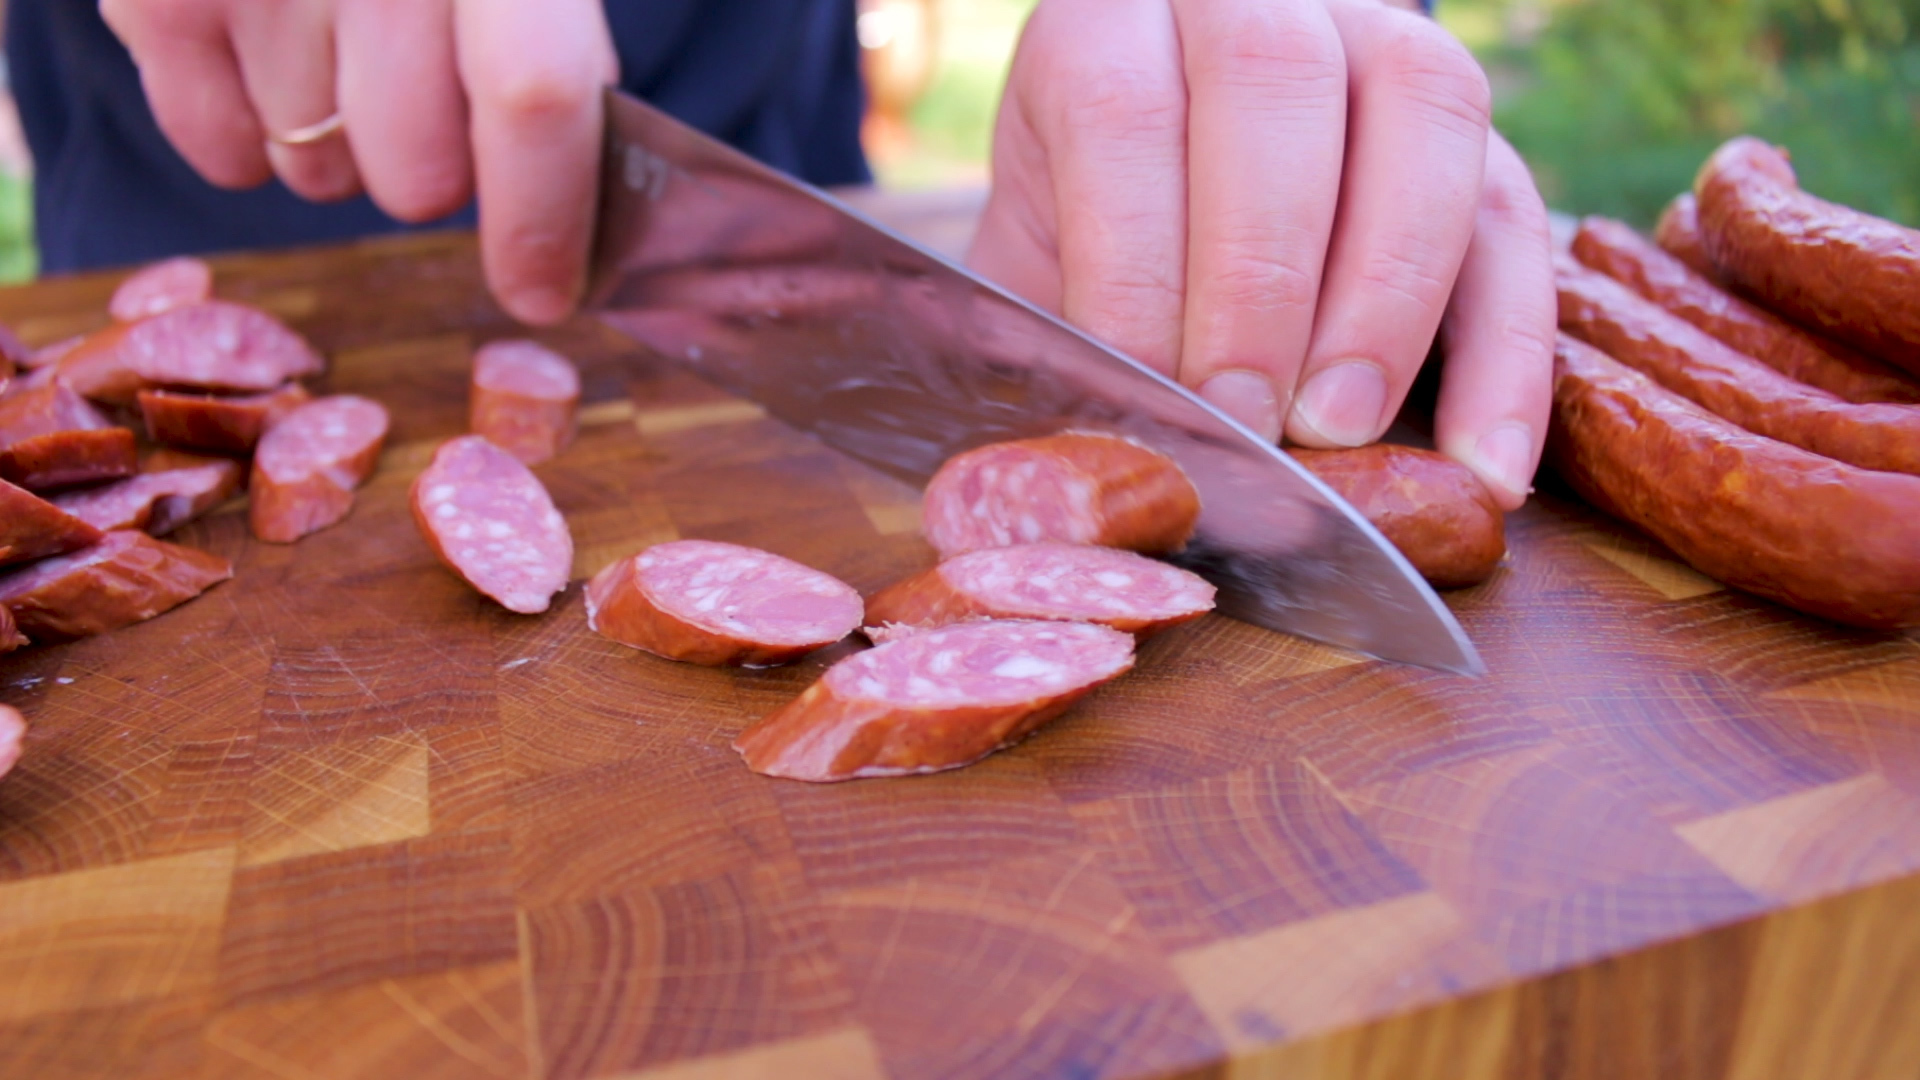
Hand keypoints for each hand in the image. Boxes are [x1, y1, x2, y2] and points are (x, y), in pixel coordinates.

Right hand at [100, 0, 617, 325]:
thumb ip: (553, 56)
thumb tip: (570, 213)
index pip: (531, 95)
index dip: (542, 217)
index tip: (543, 294)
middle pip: (417, 176)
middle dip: (434, 169)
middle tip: (421, 93)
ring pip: (321, 175)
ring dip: (342, 143)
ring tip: (338, 44)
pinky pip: (225, 156)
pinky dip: (252, 137)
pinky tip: (270, 57)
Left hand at [968, 0, 1553, 507]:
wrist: (1161, 230)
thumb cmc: (1085, 266)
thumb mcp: (1040, 277)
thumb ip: (1051, 343)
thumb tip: (1084, 463)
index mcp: (1111, 26)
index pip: (1124, 114)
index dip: (1139, 265)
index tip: (1157, 398)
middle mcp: (1251, 3)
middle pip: (1273, 84)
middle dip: (1261, 276)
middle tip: (1247, 421)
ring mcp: (1377, 44)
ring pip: (1422, 113)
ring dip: (1386, 294)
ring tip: (1339, 429)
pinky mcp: (1474, 138)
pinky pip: (1517, 219)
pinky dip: (1506, 355)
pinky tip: (1486, 466)